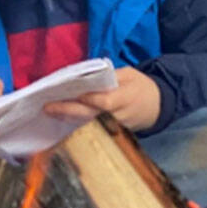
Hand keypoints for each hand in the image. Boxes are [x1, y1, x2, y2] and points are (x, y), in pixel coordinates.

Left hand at [43, 66, 160, 131]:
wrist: (158, 106)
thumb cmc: (142, 86)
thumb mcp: (131, 74)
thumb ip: (110, 76)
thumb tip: (87, 77)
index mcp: (126, 98)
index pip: (105, 102)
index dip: (89, 99)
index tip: (74, 94)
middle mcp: (118, 116)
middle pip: (91, 116)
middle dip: (69, 111)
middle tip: (49, 107)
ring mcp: (114, 127)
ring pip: (88, 124)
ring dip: (68, 118)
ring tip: (50, 111)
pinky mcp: (110, 133)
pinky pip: (91, 128)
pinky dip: (76, 123)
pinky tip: (61, 117)